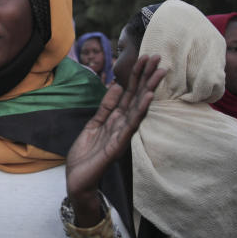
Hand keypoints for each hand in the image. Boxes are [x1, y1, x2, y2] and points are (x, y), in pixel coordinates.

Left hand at [66, 55, 164, 223]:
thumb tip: (117, 86)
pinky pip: (130, 126)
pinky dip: (139, 112)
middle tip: (158, 58)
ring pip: (137, 108)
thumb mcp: (94, 124)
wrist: (78, 179)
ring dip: (148, 90)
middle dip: (146, 78)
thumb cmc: (86, 155)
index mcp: (115, 119)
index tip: (146, 58)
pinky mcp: (117, 146)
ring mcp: (122, 135)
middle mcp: (122, 125)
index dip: (136, 76)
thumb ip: (106, 107)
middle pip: (136, 97)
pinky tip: (147, 98)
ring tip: (159, 73)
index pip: (129, 93)